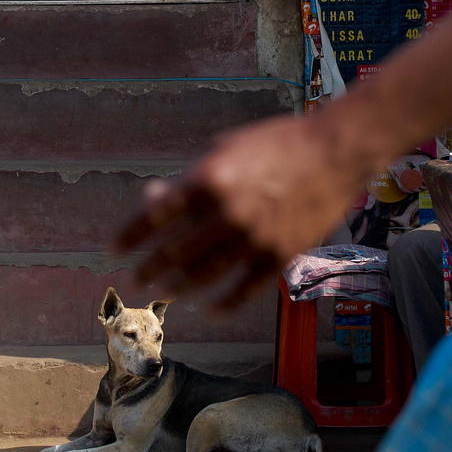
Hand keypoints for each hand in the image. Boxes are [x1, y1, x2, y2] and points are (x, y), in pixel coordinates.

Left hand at [117, 112, 372, 308]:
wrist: (336, 150)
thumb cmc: (278, 142)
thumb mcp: (225, 147)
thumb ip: (191, 177)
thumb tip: (156, 198)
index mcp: (208, 179)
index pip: (154, 216)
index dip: (130, 235)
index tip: (115, 249)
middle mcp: (226, 212)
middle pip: (174, 251)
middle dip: (149, 268)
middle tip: (135, 278)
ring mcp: (254, 237)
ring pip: (206, 275)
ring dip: (179, 287)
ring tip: (165, 293)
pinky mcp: (281, 254)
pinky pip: (245, 288)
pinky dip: (224, 303)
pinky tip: (209, 309)